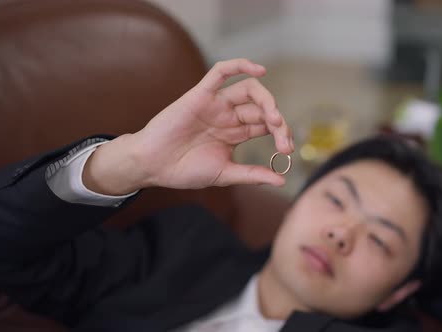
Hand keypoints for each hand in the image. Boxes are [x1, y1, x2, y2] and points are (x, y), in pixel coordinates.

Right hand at [83, 59, 293, 194]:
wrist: (154, 166)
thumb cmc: (185, 170)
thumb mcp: (225, 174)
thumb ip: (253, 175)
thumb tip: (282, 181)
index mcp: (236, 132)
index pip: (267, 125)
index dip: (282, 134)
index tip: (287, 151)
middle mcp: (229, 115)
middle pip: (262, 109)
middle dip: (278, 123)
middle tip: (284, 141)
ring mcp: (216, 104)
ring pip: (249, 90)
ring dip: (267, 101)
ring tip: (275, 118)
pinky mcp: (201, 95)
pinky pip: (221, 72)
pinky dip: (240, 66)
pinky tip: (259, 70)